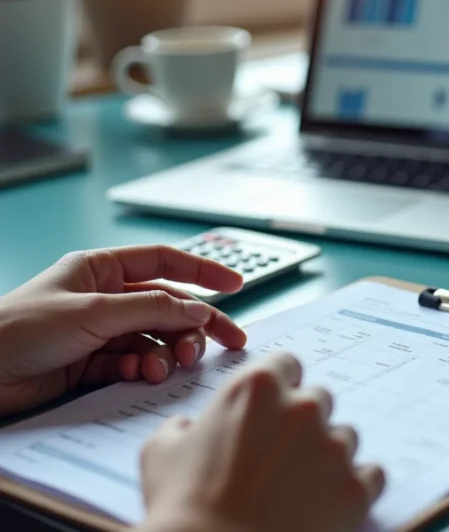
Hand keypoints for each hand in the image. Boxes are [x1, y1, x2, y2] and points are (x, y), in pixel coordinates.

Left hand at [0, 245, 245, 416]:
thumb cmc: (20, 329)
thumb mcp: (95, 311)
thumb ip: (153, 309)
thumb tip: (199, 309)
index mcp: (101, 270)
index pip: (165, 261)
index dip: (203, 271)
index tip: (236, 284)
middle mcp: (104, 298)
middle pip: (168, 306)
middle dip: (196, 325)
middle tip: (227, 343)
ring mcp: (99, 332)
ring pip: (154, 339)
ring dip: (168, 354)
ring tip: (170, 368)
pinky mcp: (91, 364)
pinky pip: (133, 365)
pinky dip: (141, 371)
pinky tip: (139, 377)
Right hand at [140, 352, 384, 531]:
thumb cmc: (181, 509)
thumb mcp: (160, 455)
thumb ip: (182, 428)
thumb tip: (188, 428)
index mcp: (258, 387)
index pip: (287, 364)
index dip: (279, 389)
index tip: (271, 411)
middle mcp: (304, 408)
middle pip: (318, 400)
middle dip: (302, 424)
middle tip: (280, 459)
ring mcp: (334, 447)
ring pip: (345, 437)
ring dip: (327, 456)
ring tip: (298, 490)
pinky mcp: (356, 487)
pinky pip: (371, 475)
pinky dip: (354, 487)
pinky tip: (327, 505)